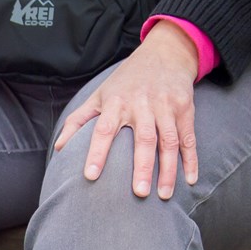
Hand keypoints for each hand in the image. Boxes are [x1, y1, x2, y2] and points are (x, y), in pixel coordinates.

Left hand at [54, 21, 200, 199]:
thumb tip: (59, 149)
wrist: (164, 53)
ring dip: (168, 169)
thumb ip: (78, 121)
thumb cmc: (125, 82)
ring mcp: (166, 106)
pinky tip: (191, 180)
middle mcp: (142, 104)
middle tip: (139, 193)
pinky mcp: (185, 109)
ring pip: (168, 141)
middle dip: (142, 167)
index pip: (103, 129)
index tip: (90, 176)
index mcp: (116, 103)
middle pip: (143, 138)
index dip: (96, 152)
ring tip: (165, 195)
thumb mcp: (98, 95)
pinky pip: (189, 138)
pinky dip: (191, 159)